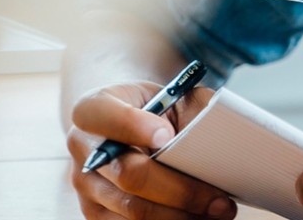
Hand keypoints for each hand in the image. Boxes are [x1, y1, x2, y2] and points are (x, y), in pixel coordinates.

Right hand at [66, 82, 236, 219]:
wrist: (127, 124)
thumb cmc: (153, 108)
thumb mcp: (170, 94)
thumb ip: (191, 106)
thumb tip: (219, 131)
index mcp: (93, 109)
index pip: (105, 116)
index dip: (135, 127)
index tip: (168, 136)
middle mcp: (82, 148)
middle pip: (129, 175)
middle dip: (180, 191)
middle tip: (219, 198)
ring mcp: (85, 185)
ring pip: (133, 211)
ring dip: (180, 216)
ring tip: (217, 211)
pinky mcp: (95, 214)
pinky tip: (196, 218)